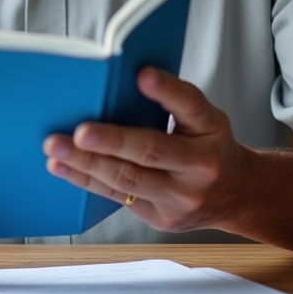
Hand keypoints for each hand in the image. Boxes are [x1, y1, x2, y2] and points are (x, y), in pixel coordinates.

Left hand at [42, 67, 249, 232]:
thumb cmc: (208, 144)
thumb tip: (124, 79)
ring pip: (128, 180)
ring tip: (56, 148)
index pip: (190, 105)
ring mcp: (181, 197)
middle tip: (79, 132)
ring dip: (86, 164)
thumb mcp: (203, 117)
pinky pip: (118, 197)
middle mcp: (200, 166)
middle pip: (152, 150)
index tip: (142, 74)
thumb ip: (171, 100)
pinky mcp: (161, 218)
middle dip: (111, 141)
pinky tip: (62, 167)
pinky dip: (86, 180)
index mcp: (211, 129)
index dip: (166, 89)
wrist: (236, 195)